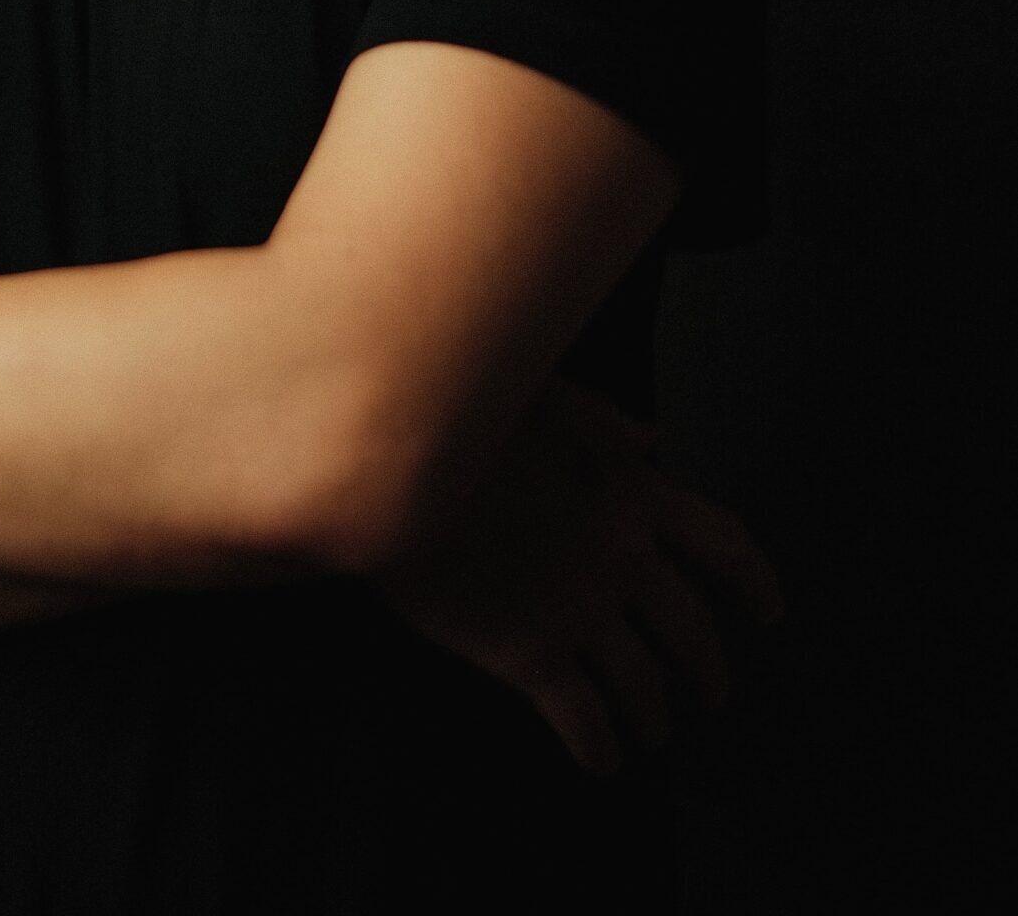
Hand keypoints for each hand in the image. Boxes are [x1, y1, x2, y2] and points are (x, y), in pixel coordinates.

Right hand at [366, 377, 782, 774]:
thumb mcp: (542, 396)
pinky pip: (587, 721)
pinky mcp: (530, 655)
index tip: (769, 611)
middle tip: (712, 693)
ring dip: (657, 720)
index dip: (756, 583)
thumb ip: (604, 421)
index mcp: (631, 491)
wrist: (389, 463)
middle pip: (694, 632)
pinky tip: (600, 762)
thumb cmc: (462, 419)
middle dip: (710, 671)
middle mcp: (621, 556)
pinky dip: (602, 751)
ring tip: (652, 736)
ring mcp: (578, 609)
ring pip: (647, 687)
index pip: (725, 544)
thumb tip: (655, 440)